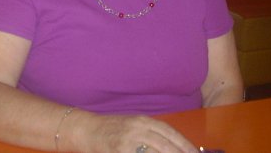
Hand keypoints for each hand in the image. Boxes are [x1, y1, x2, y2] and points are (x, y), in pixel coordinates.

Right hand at [71, 113, 198, 152]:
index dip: (185, 144)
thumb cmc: (111, 129)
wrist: (86, 128)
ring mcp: (128, 141)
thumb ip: (151, 134)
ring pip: (154, 151)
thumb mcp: (133, 126)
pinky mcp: (120, 151)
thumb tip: (173, 145)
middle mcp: (137, 128)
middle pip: (165, 144)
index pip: (170, 133)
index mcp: (143, 121)